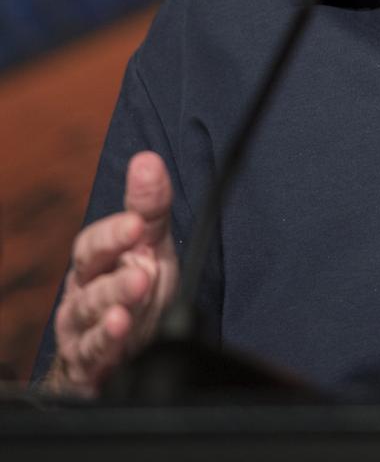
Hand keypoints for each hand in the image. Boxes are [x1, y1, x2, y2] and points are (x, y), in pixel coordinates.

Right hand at [47, 151, 179, 396]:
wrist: (126, 352)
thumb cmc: (135, 289)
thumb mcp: (150, 245)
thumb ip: (149, 206)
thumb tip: (147, 160)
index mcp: (96, 262)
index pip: (94, 243)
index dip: (113, 234)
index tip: (136, 223)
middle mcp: (83, 293)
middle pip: (89, 278)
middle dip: (113, 272)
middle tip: (142, 266)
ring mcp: (83, 330)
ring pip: (91, 315)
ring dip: (113, 304)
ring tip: (136, 294)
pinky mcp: (91, 363)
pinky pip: (93, 353)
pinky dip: (105, 343)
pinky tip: (120, 330)